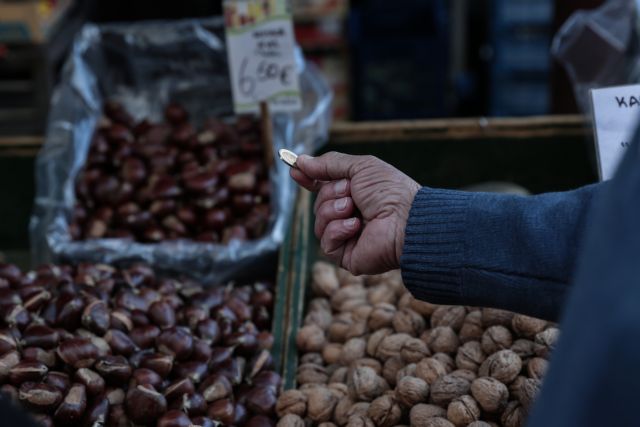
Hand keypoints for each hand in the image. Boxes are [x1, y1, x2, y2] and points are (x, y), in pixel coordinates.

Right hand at [290, 152, 419, 274]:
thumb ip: (329, 164)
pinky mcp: (347, 257)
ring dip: (333, 211)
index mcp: (356, 196)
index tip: (295, 171)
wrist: (406, 218)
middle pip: (318, 204)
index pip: (324, 188)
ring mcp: (348, 238)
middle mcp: (350, 217)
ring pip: (318, 223)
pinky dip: (338, 230)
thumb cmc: (390, 191)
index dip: (309, 180)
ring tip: (353, 209)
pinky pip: (325, 242)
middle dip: (330, 194)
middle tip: (349, 192)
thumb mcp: (359, 167)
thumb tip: (300, 161)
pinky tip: (356, 226)